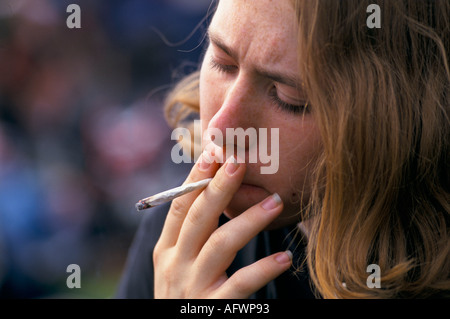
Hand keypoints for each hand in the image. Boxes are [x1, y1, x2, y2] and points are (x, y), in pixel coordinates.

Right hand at [153, 151, 291, 297]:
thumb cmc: (186, 293)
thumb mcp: (179, 263)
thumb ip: (193, 233)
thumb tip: (214, 189)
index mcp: (165, 250)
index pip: (179, 206)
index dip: (196, 178)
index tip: (215, 151)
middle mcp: (174, 266)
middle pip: (198, 218)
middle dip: (219, 187)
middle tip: (240, 160)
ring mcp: (191, 288)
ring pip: (220, 245)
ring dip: (249, 220)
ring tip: (276, 203)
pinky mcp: (213, 308)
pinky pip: (241, 285)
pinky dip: (263, 269)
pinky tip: (284, 257)